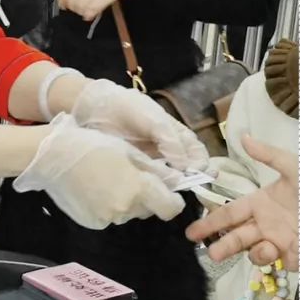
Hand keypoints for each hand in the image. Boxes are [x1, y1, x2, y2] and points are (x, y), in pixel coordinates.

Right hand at [14, 114, 184, 228]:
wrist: (53, 157)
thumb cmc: (93, 145)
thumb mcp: (128, 151)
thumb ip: (155, 170)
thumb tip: (178, 181)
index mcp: (138, 189)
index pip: (171, 208)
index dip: (173, 200)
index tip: (170, 191)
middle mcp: (125, 209)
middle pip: (149, 209)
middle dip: (147, 196)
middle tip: (132, 176)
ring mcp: (107, 219)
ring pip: (130, 212)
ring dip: (128, 200)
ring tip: (110, 179)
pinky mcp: (93, 223)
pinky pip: (111, 216)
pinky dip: (110, 205)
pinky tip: (97, 189)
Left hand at [72, 77, 208, 180]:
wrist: (97, 107)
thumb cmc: (132, 108)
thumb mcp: (156, 120)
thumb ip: (171, 141)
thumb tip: (186, 167)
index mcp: (175, 134)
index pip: (196, 150)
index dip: (202, 161)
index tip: (202, 172)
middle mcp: (166, 150)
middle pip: (184, 167)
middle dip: (191, 178)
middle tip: (191, 187)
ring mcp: (151, 160)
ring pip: (167, 176)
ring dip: (173, 184)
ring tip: (174, 191)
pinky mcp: (135, 169)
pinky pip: (149, 179)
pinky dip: (155, 185)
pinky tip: (155, 189)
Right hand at [185, 137, 298, 266]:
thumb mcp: (293, 167)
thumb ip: (267, 155)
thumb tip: (243, 137)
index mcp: (260, 203)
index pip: (229, 214)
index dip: (211, 223)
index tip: (192, 233)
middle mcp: (265, 225)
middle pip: (236, 238)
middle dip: (223, 246)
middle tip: (210, 254)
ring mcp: (278, 241)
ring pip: (255, 253)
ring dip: (255, 253)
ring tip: (265, 247)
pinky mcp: (294, 255)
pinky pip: (281, 261)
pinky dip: (284, 257)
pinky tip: (293, 248)